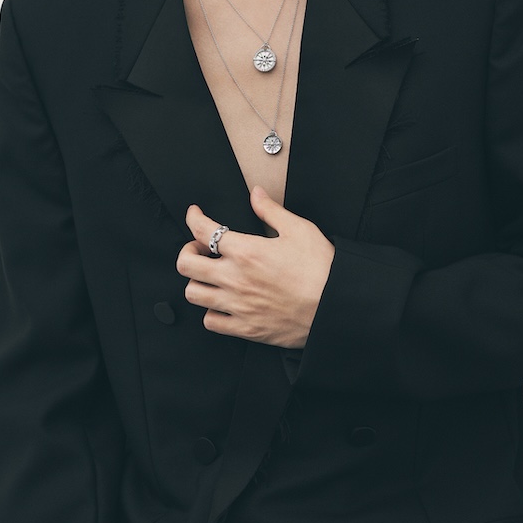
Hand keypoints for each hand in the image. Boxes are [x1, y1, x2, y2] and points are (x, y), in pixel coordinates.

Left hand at [176, 186, 334, 348]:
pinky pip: (211, 322)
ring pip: (193, 293)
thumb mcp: (299, 229)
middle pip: (186, 264)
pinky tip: (222, 302)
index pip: (203, 230)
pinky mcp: (246, 328)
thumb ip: (271, 211)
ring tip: (209, 275)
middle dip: (187, 250)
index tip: (195, 215)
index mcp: (246, 251)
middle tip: (200, 247)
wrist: (336, 307)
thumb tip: (256, 195)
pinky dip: (211, 311)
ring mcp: (237, 305)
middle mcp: (235, 279)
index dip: (194, 218)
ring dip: (197, 280)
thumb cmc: (322, 269)